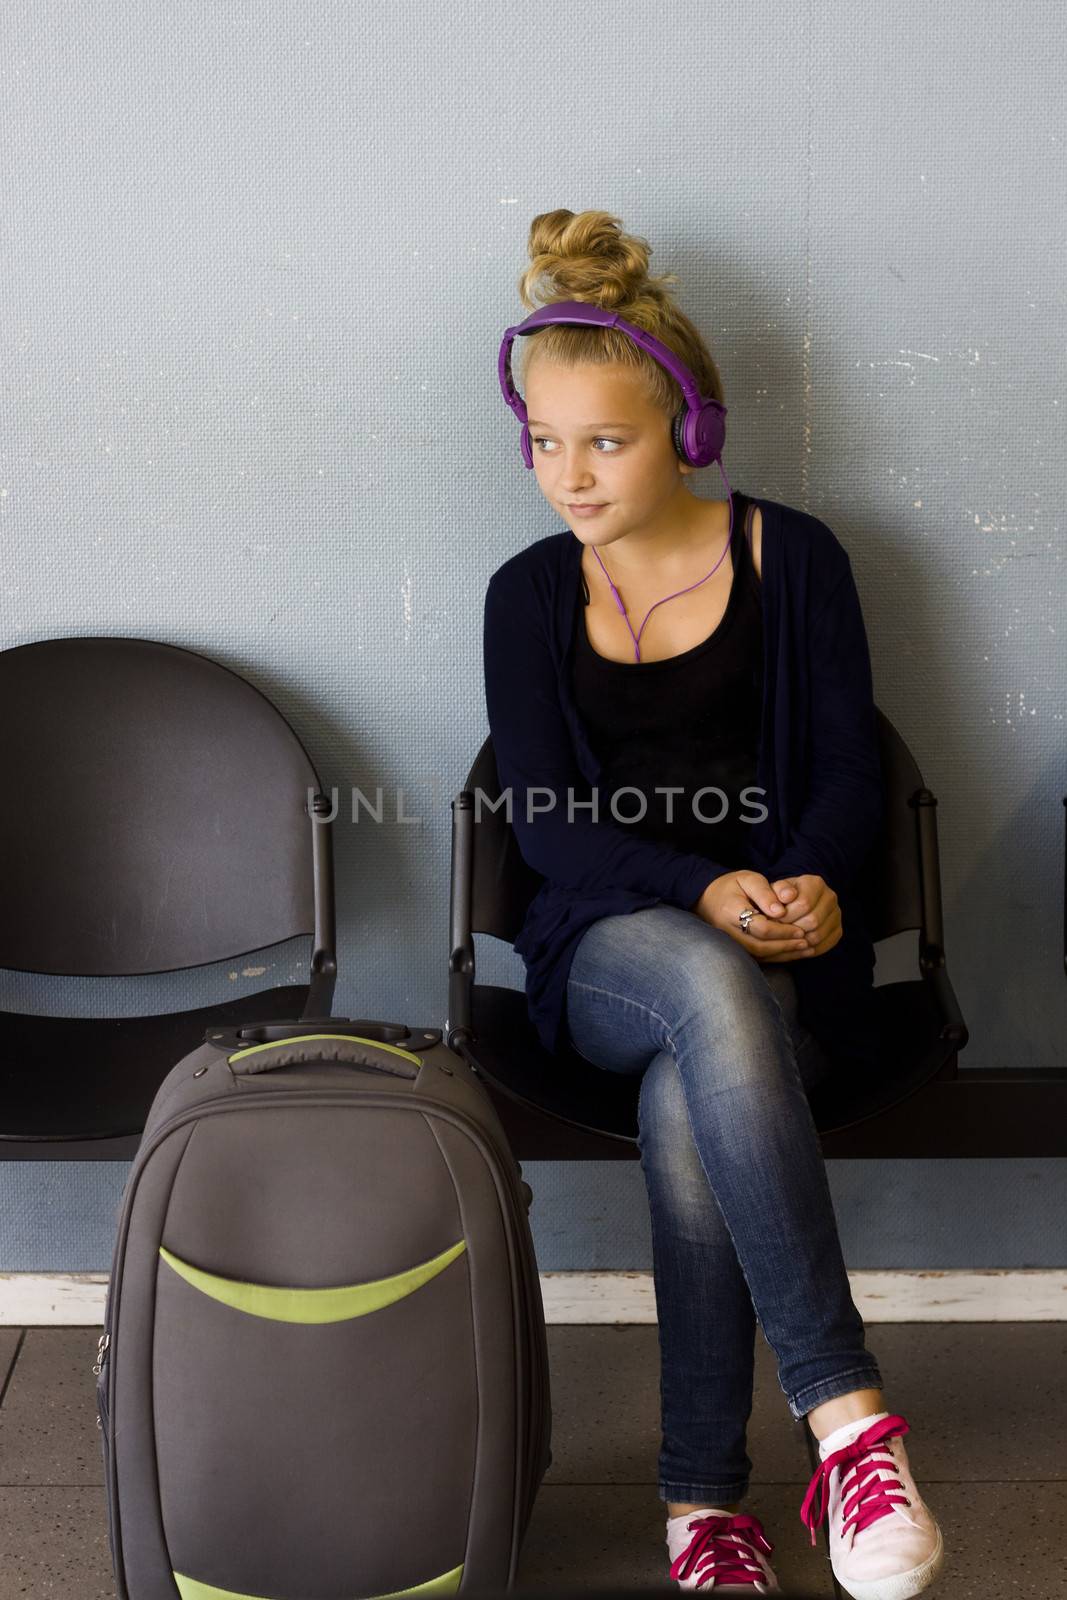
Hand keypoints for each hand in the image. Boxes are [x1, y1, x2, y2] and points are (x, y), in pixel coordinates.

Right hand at [689, 870, 820, 961]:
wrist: (707, 898)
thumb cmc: (732, 886)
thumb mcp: (748, 879)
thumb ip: (765, 892)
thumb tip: (780, 911)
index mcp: (730, 910)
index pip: (759, 927)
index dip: (782, 930)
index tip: (800, 928)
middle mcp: (726, 931)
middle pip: (759, 946)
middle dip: (785, 945)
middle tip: (806, 941)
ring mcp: (728, 943)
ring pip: (758, 955)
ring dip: (783, 954)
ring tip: (804, 949)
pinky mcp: (734, 949)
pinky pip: (756, 958)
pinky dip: (776, 958)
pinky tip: (792, 953)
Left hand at [763, 875, 842, 959]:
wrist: (790, 906)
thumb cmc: (779, 899)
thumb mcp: (774, 891)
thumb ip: (777, 891)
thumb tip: (785, 897)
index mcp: (816, 883)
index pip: (804, 904)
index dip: (786, 916)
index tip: (776, 919)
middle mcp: (830, 897)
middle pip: (813, 921)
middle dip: (792, 928)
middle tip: (780, 930)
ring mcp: (836, 915)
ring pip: (817, 936)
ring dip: (798, 940)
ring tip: (786, 936)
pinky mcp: (837, 931)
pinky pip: (822, 946)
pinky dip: (806, 950)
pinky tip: (794, 944)